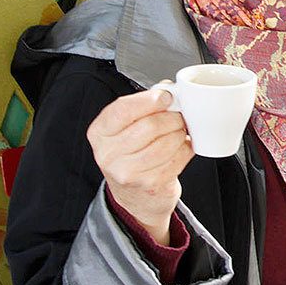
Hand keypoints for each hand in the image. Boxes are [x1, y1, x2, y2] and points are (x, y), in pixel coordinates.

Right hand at [86, 86, 193, 244]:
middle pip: (149, 126)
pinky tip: (181, 147)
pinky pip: (177, 159)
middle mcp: (109, 155)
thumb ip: (143, 105)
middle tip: (179, 115)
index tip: (166, 97)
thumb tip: (168, 88)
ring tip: (180, 131)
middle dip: (171, 117)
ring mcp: (128, 173)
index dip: (149, 100)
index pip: (122, 110)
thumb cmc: (131, 154)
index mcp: (100, 133)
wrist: (134, 196)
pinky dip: (185, 149)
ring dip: (180, 133)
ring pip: (166, 143)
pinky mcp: (149, 184)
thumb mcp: (126, 128)